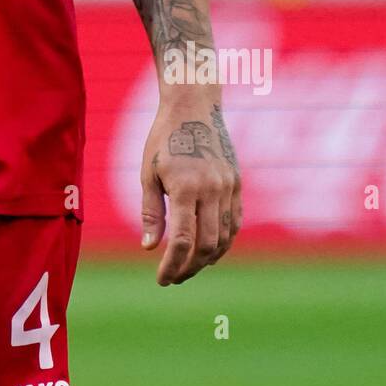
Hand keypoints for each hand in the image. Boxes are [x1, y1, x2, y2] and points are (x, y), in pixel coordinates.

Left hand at [140, 99, 240, 284]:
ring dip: (207, 260)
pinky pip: (235, 223)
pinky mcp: (237, 184)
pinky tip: (208, 251)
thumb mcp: (148, 172)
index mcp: (185, 187)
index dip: (172, 266)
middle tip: (173, 278)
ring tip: (188, 268)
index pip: (183, 241)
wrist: (194, 106)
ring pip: (225, 238)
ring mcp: (229, 187)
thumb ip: (151, 211)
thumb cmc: (164, 138)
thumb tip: (149, 247)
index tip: (162, 280)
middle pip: (206, 245)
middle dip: (189, 268)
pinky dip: (223, 242)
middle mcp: (212, 189)